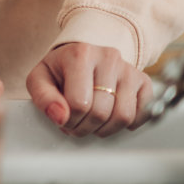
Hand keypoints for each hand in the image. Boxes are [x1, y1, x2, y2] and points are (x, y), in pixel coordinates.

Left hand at [25, 42, 152, 136]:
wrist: (83, 55)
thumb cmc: (60, 69)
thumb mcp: (40, 79)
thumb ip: (44, 98)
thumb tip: (60, 117)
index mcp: (80, 54)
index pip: (79, 103)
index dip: (69, 120)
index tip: (64, 118)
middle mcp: (109, 57)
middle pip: (101, 112)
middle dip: (85, 127)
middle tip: (76, 124)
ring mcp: (129, 69)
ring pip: (124, 116)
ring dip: (105, 129)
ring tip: (92, 122)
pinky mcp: (143, 80)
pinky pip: (143, 114)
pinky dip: (127, 124)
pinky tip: (111, 117)